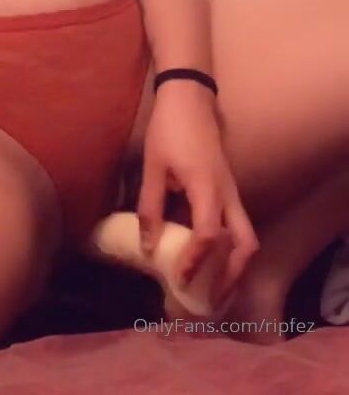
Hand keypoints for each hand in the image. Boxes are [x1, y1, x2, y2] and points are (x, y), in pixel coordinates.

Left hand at [136, 85, 259, 304]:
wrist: (189, 97)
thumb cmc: (168, 129)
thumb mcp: (152, 167)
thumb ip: (150, 206)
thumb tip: (148, 247)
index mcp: (207, 188)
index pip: (209, 235)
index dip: (195, 261)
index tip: (179, 278)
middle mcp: (227, 193)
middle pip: (245, 243)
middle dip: (232, 275)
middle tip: (210, 297)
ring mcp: (231, 190)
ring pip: (246, 235)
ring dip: (234, 263)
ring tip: (213, 286)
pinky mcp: (227, 188)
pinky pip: (236, 224)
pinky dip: (228, 247)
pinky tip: (207, 258)